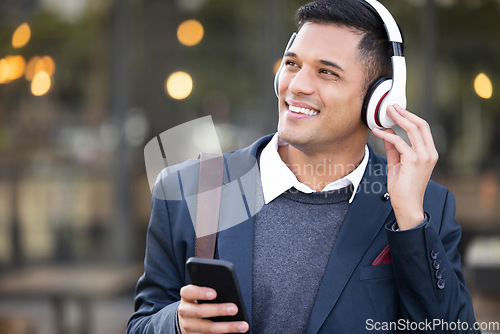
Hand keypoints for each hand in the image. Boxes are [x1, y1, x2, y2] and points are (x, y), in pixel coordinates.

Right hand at [178, 284, 248, 333]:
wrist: (187, 318)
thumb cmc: (199, 300)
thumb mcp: (200, 293)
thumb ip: (209, 290)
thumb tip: (228, 290)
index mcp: (186, 297)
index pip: (189, 292)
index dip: (200, 292)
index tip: (215, 293)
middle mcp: (185, 311)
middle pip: (200, 311)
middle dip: (218, 310)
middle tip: (234, 308)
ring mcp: (189, 326)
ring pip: (208, 328)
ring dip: (227, 327)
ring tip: (242, 325)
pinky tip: (236, 333)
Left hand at [372, 104, 438, 229]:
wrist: (407, 205)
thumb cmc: (403, 188)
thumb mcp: (397, 164)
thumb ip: (393, 149)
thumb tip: (386, 133)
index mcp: (429, 153)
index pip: (423, 128)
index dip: (410, 116)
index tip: (397, 110)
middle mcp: (429, 153)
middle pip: (421, 124)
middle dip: (405, 113)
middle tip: (391, 107)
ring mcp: (423, 156)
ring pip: (412, 129)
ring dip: (398, 119)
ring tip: (386, 113)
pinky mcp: (413, 161)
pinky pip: (398, 142)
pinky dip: (386, 135)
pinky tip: (377, 132)